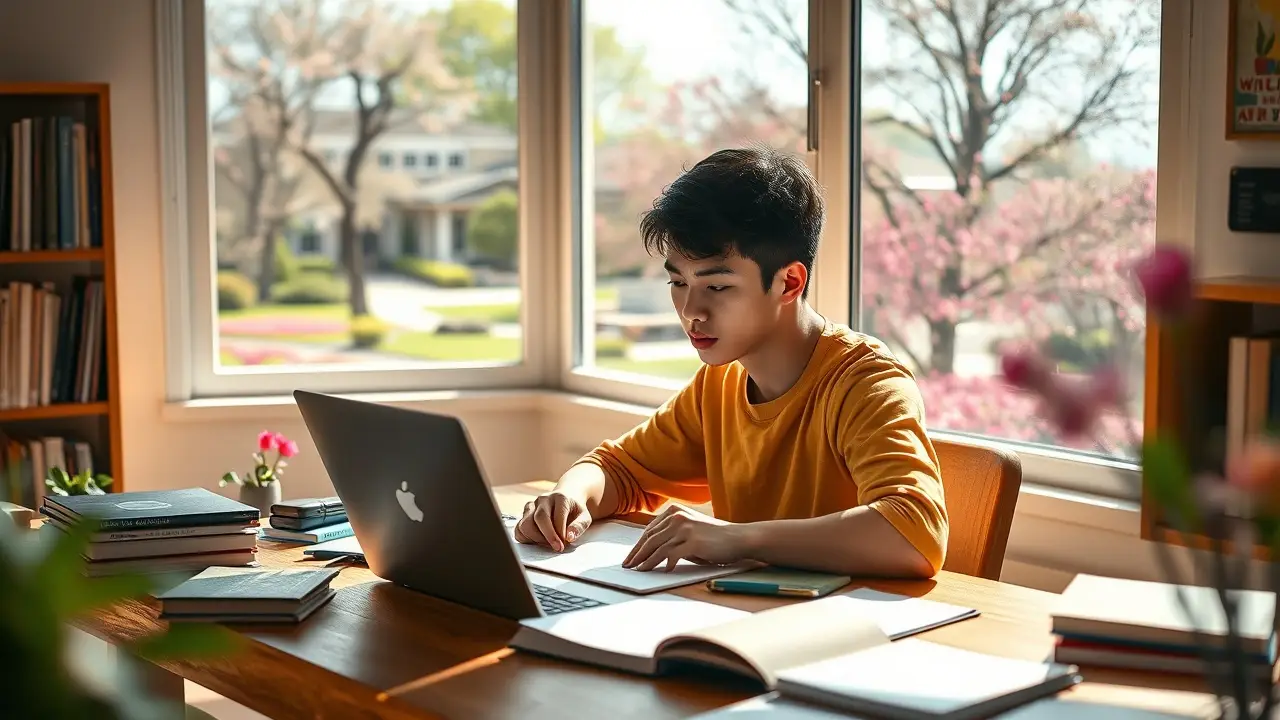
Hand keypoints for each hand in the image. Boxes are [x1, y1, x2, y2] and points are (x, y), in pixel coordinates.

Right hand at [514, 491, 591, 551]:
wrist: (567, 498)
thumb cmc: (575, 510)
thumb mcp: (584, 517)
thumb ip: (579, 526)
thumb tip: (569, 537)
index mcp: (560, 497)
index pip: (557, 515)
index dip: (559, 533)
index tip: (562, 545)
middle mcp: (543, 499)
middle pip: (539, 518)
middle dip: (547, 536)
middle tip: (556, 548)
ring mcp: (532, 506)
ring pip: (525, 524)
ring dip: (536, 538)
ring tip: (548, 543)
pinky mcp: (524, 514)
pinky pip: (518, 528)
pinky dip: (526, 538)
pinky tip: (538, 540)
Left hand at [622, 505, 748, 571]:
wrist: (738, 538)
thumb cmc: (715, 538)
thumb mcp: (690, 531)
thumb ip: (672, 537)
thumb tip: (653, 554)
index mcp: (674, 511)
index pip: (649, 530)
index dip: (638, 545)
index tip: (630, 557)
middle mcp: (677, 517)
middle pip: (650, 538)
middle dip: (636, 554)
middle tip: (628, 566)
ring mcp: (684, 528)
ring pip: (657, 547)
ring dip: (645, 561)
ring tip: (638, 571)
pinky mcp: (691, 541)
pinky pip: (670, 555)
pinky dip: (662, 564)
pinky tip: (659, 571)